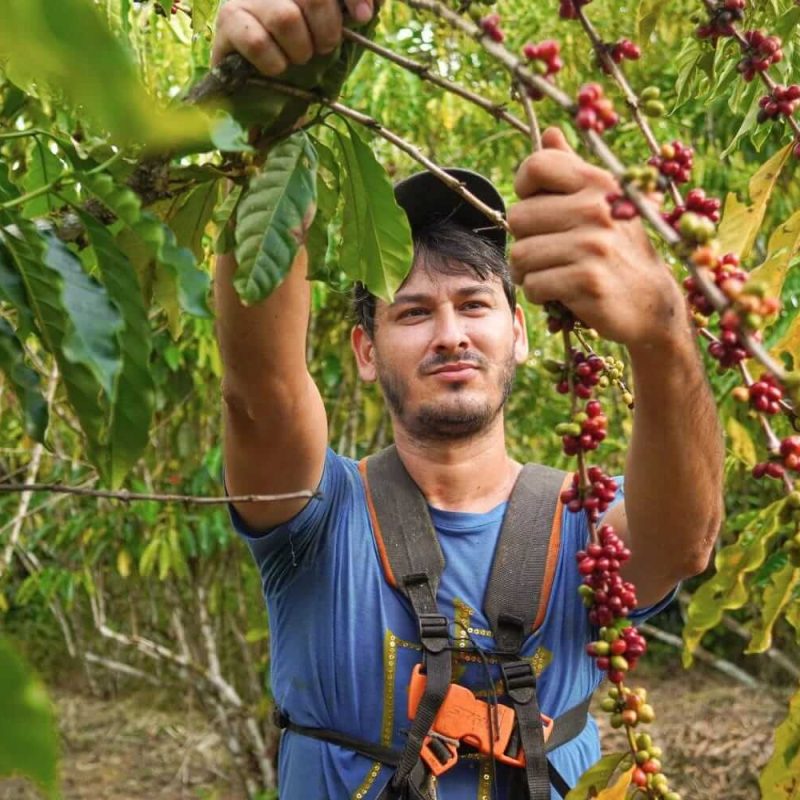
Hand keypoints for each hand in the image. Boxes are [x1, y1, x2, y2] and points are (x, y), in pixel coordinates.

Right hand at [212, 0, 373, 73]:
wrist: (256, 78)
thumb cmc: (299, 43)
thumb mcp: (329, 24)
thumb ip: (350, 9)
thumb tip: (367, 10)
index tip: (363, 17)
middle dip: (327, 29)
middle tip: (324, 47)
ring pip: (286, 19)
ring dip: (300, 50)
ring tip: (298, 57)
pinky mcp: (228, 21)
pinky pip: (259, 44)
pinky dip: (275, 63)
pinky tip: (276, 66)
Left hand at [507, 128, 689, 349]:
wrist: (652, 303)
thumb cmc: (618, 250)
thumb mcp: (602, 203)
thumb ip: (571, 170)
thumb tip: (548, 133)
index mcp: (598, 183)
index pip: (536, 165)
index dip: (524, 189)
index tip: (537, 208)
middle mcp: (596, 208)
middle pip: (517, 217)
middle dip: (524, 240)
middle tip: (546, 252)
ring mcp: (593, 244)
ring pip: (520, 255)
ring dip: (528, 272)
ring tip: (552, 273)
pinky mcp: (588, 280)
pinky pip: (534, 284)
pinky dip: (539, 294)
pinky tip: (560, 293)